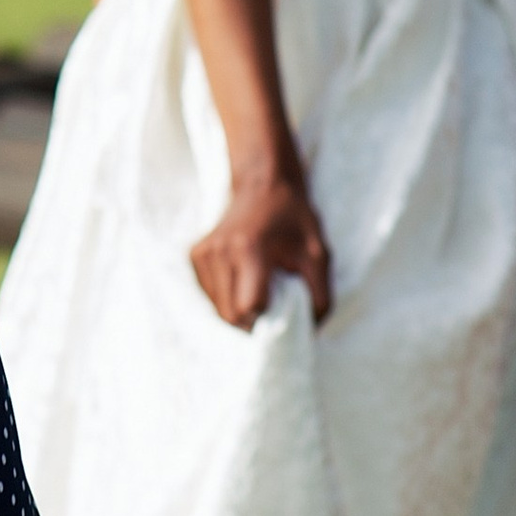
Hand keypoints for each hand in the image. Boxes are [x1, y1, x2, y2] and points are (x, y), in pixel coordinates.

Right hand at [189, 170, 331, 330]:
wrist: (263, 185)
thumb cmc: (294, 219)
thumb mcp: (319, 253)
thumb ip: (320, 295)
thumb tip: (311, 330)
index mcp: (250, 249)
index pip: (249, 307)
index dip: (268, 315)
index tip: (282, 306)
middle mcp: (220, 251)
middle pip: (230, 315)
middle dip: (253, 321)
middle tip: (273, 306)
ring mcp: (203, 253)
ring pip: (217, 309)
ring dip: (239, 310)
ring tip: (258, 288)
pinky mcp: (195, 256)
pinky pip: (210, 295)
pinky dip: (227, 298)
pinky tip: (243, 279)